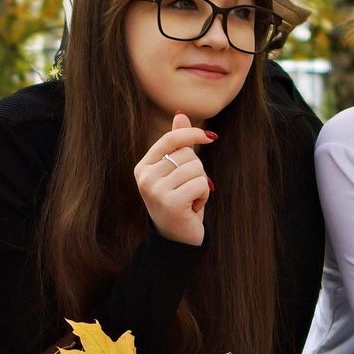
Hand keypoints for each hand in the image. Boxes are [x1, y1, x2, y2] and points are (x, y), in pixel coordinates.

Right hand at [135, 114, 214, 245]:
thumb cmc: (179, 201)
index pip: (170, 139)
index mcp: (143, 167)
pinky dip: (204, 195)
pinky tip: (194, 207)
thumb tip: (180, 114)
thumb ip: (177, 144)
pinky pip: (200, 184)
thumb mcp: (176, 171)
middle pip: (187, 154)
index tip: (210, 137)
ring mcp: (155, 190)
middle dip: (197, 170)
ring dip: (201, 184)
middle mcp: (145, 177)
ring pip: (196, 169)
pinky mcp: (170, 203)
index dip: (192, 134)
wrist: (176, 239)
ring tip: (191, 199)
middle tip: (188, 189)